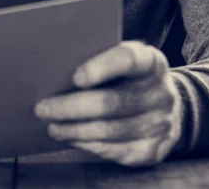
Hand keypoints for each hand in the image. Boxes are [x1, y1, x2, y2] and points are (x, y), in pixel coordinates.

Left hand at [34, 41, 182, 166]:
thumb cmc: (129, 76)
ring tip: (52, 126)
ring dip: (76, 130)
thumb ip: (98, 58)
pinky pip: (115, 150)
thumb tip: (56, 68)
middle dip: (73, 106)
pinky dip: (89, 144)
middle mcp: (160, 93)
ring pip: (110, 130)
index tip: (76, 77)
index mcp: (151, 62)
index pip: (129, 60)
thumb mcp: (122, 58)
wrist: (165, 104)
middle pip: (113, 102)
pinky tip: (72, 138)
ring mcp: (159, 124)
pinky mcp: (153, 150)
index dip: (102, 67)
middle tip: (43, 108)